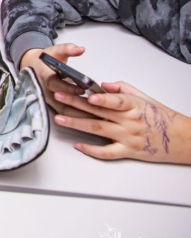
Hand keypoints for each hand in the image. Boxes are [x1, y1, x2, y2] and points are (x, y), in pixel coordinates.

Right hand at [20, 44, 96, 117]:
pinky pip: (64, 113)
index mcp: (44, 75)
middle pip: (60, 101)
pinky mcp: (52, 104)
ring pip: (62, 110)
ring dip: (78, 115)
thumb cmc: (46, 60)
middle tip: (94, 107)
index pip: (54, 83)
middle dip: (77, 105)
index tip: (81, 89)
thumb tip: (80, 49)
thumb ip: (68, 49)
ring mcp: (48, 99)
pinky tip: (90, 118)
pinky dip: (76, 117)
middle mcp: (44, 89)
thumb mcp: (56, 50)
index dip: (67, 87)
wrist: (33, 67)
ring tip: (95, 116)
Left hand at [52, 81, 190, 163]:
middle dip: (76, 104)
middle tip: (59, 97)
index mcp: (134, 106)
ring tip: (60, 118)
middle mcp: (130, 122)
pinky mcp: (128, 151)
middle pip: (99, 112)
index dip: (103, 99)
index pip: (117, 101)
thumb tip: (103, 85)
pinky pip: (107, 152)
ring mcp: (128, 137)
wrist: (181, 139)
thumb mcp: (144, 97)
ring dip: (76, 123)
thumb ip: (122, 89)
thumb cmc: (162, 118)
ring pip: (98, 130)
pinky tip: (78, 145)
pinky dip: (92, 150)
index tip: (90, 96)